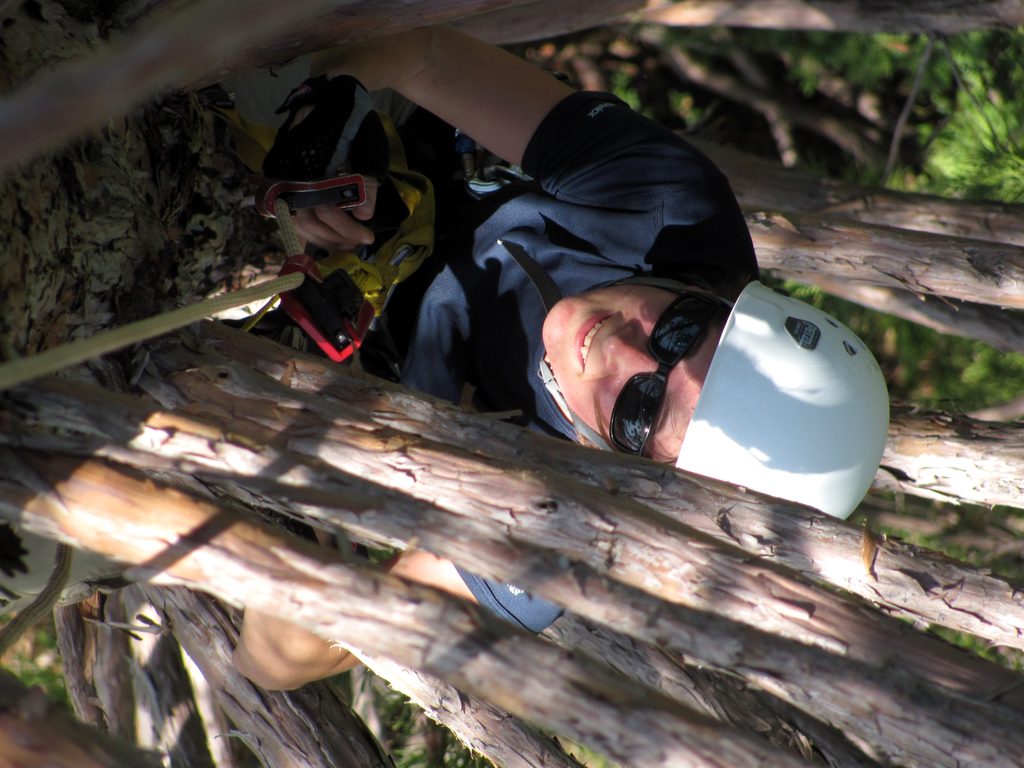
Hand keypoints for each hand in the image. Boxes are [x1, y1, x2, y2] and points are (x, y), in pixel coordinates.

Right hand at [263, 77, 386, 250]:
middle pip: (307, 221)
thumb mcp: (368, 150)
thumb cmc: (353, 120)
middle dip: (335, 237)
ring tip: (345, 241)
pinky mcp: (283, 176)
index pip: (323, 210)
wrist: (332, 91)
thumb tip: (364, 215)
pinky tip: (327, 232)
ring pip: (296, 219)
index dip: (346, 228)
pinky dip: (308, 226)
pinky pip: (290, 211)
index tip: (367, 236)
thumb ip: (366, 182)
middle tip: (357, 243)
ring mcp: (282, 174)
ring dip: (321, 236)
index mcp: (309, 166)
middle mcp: (289, 172)